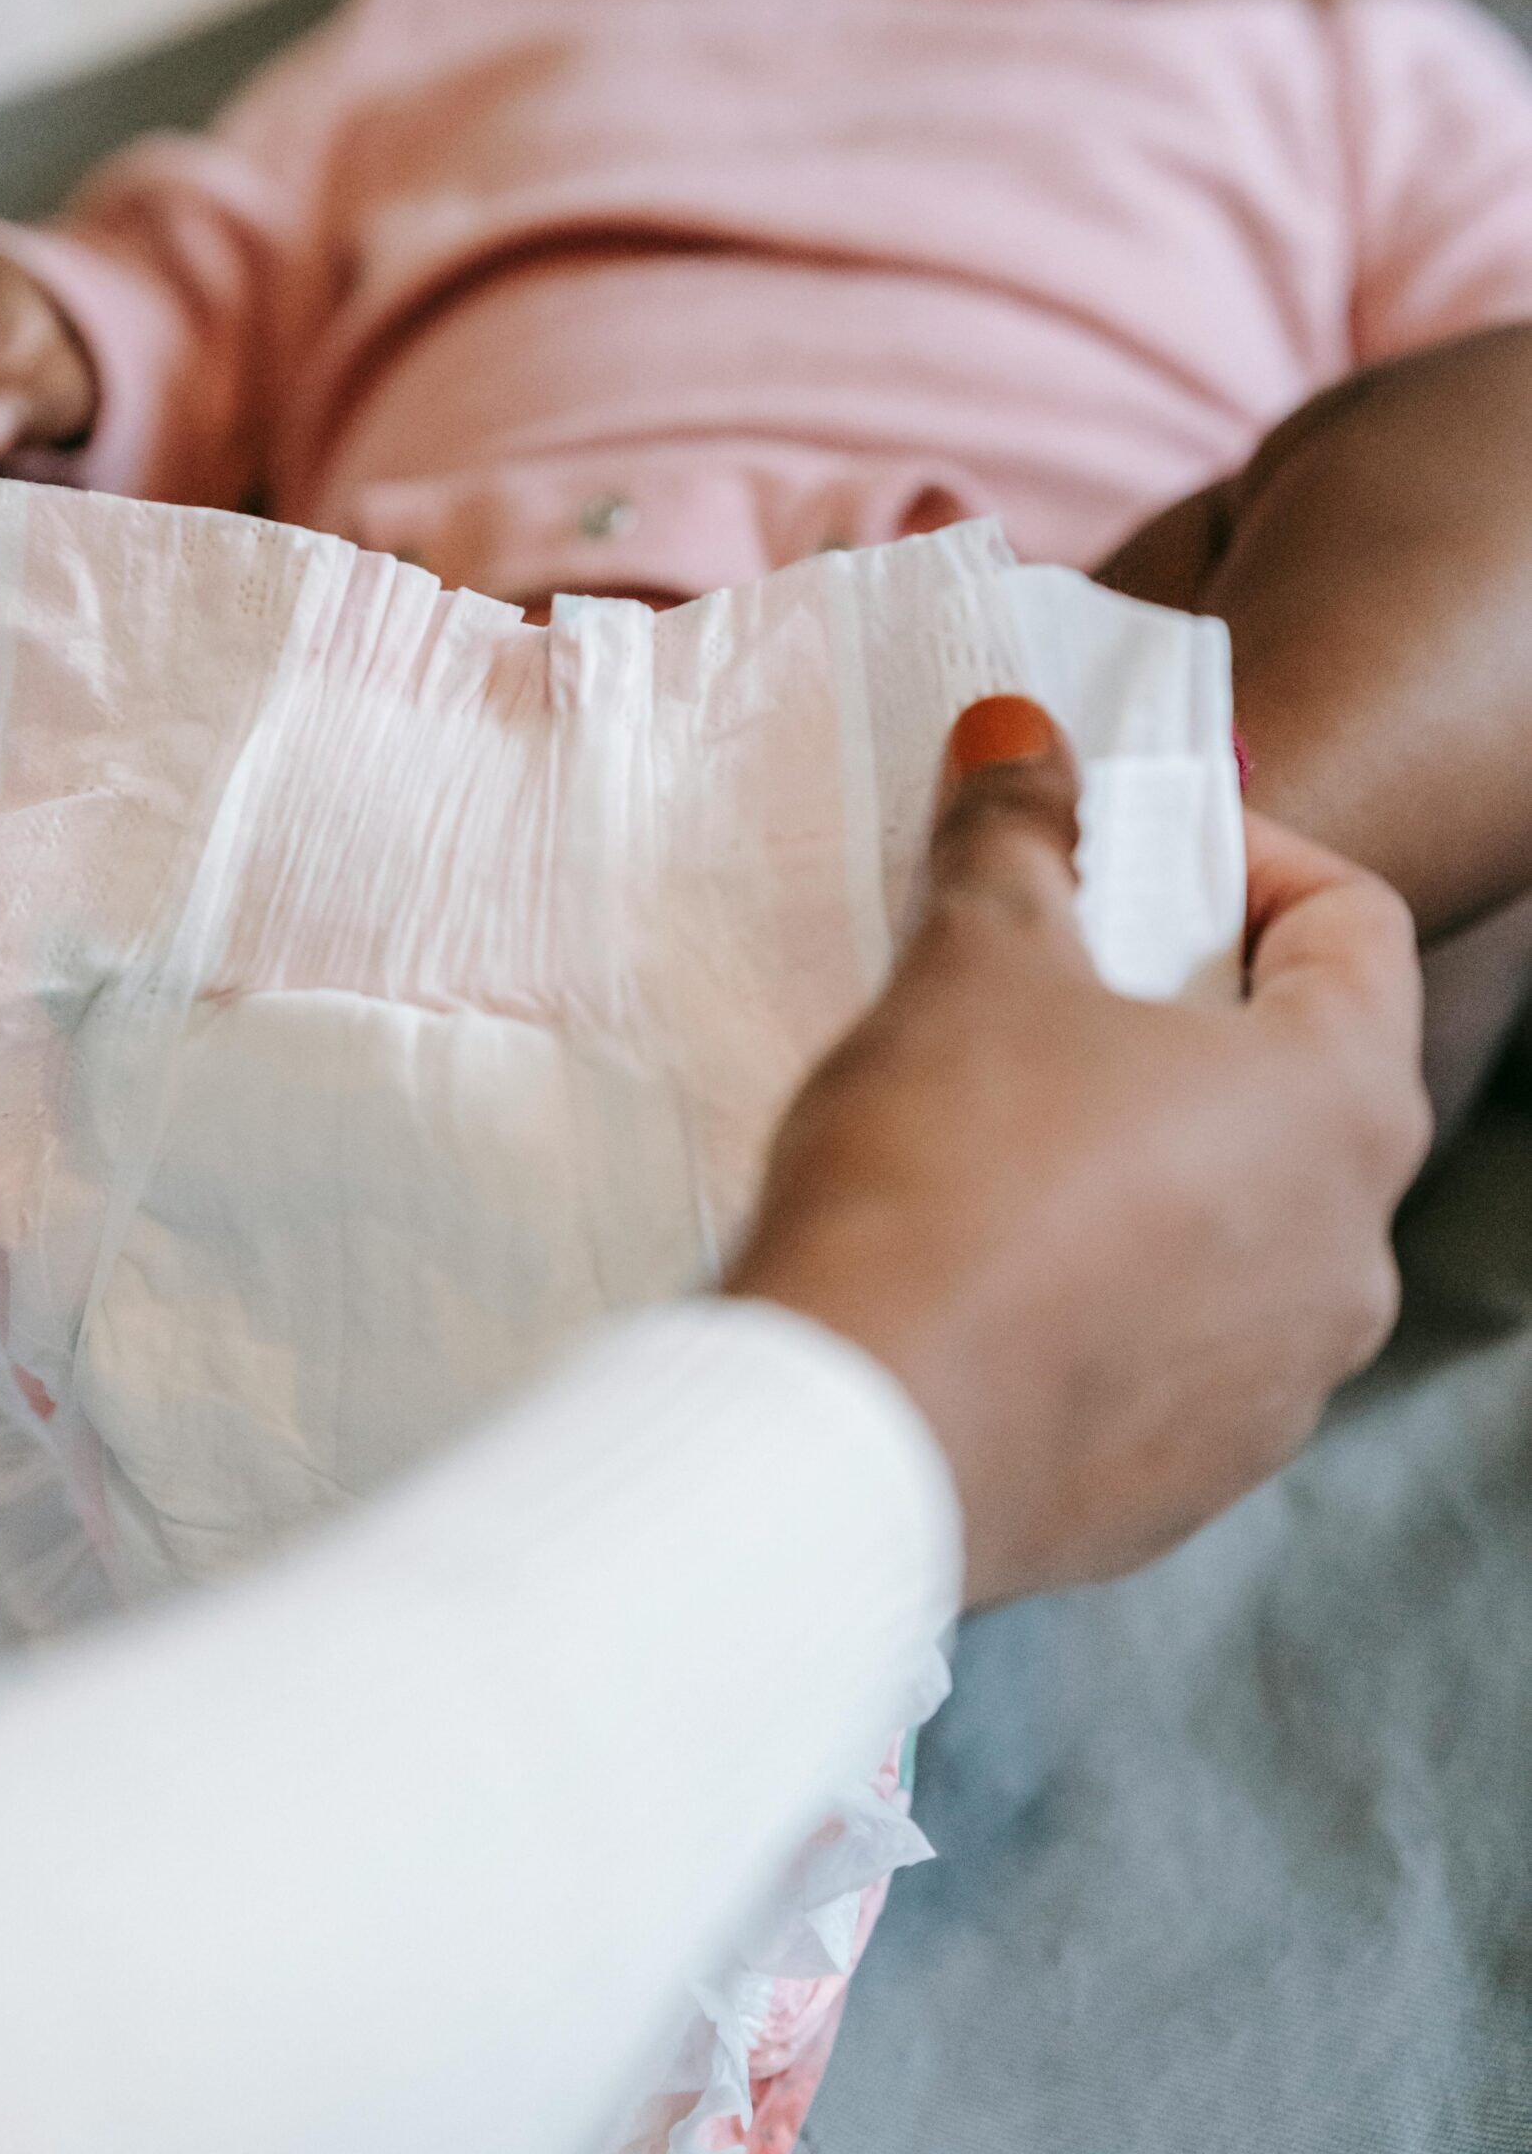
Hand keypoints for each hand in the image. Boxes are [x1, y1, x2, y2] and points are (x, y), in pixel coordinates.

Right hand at [728, 697, 1430, 1608]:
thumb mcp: (972, 961)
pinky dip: (1112, 1286)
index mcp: (1341, 1105)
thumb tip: (1021, 732)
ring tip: (1003, 1132)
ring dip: (1151, 1154)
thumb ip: (1016, 832)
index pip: (1356, 923)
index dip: (1244, 855)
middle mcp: (1354, 1253)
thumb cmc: (939, 1171)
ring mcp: (1283, 1385)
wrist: (856, 1438)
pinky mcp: (1192, 1481)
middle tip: (1048, 982)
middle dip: (1182, 1009)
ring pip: (1242, 1220)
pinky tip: (990, 1270)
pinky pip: (1177, 1345)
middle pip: (1302, 1075)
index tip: (1128, 850)